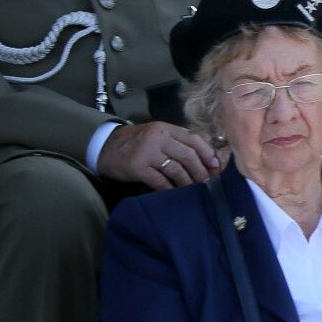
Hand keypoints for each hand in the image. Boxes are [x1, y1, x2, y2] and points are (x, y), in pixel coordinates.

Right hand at [95, 121, 219, 188]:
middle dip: (201, 171)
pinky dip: (170, 189)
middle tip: (207, 182)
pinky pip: (159, 181)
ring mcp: (146, 152)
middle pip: (188, 155)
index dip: (208, 153)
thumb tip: (208, 149)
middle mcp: (158, 138)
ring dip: (188, 182)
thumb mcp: (159, 135)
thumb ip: (180, 139)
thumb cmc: (137, 142)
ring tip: (194, 189)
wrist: (105, 147)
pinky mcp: (137, 167)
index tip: (216, 166)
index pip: (193, 139)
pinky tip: (175, 193)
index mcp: (166, 128)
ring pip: (176, 169)